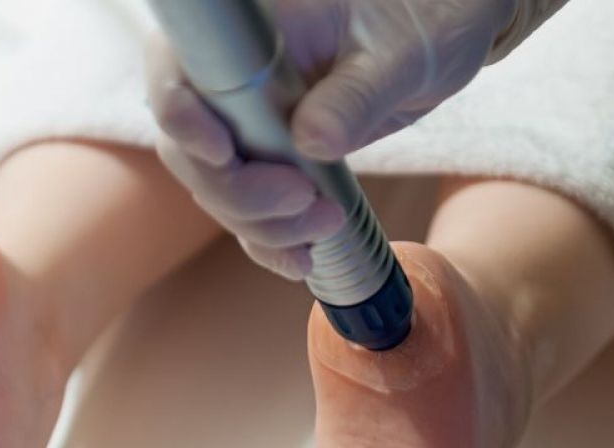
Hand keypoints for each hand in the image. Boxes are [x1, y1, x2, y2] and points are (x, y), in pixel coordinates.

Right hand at [146, 0, 525, 279]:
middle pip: (190, 147)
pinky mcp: (271, 158)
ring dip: (263, 224)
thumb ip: (355, 94)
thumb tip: (310, 140)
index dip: (181, 116)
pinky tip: (303, 257)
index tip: (225, 154)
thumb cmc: (420, 19)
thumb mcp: (399, 54)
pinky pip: (250, 210)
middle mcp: (234, 76)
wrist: (438, 34)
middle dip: (238, 191)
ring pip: (218, 188)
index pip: (175, 68)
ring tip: (325, 223)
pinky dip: (272, 240)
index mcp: (251, 29)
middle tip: (304, 200)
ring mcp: (249, 122)